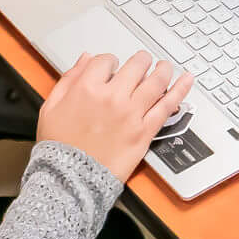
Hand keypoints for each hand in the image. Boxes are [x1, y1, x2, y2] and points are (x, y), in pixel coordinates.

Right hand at [37, 50, 194, 175]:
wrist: (70, 178)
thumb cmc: (59, 146)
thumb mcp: (51, 107)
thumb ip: (69, 79)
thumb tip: (85, 59)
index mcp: (87, 88)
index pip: (106, 61)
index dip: (109, 63)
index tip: (111, 69)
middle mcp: (112, 97)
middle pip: (135, 66)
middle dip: (140, 61)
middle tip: (143, 62)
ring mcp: (131, 113)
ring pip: (156, 81)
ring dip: (163, 70)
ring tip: (165, 66)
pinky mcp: (144, 131)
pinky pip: (167, 106)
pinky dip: (180, 90)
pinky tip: (187, 80)